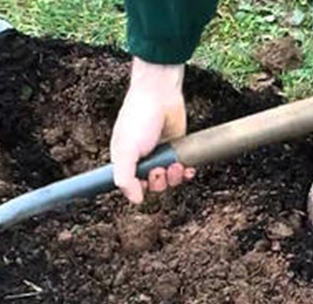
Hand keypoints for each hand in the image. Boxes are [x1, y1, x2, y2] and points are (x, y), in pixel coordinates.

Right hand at [110, 58, 193, 203]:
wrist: (161, 94)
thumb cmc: (139, 118)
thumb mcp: (126, 150)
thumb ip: (125, 178)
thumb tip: (136, 200)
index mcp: (125, 160)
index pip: (131, 186)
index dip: (140, 189)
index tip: (144, 183)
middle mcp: (142, 159)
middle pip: (153, 186)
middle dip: (159, 182)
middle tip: (160, 169)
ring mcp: (161, 155)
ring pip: (170, 181)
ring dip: (174, 178)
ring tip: (175, 165)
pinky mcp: (177, 150)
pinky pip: (183, 171)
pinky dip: (186, 173)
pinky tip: (187, 169)